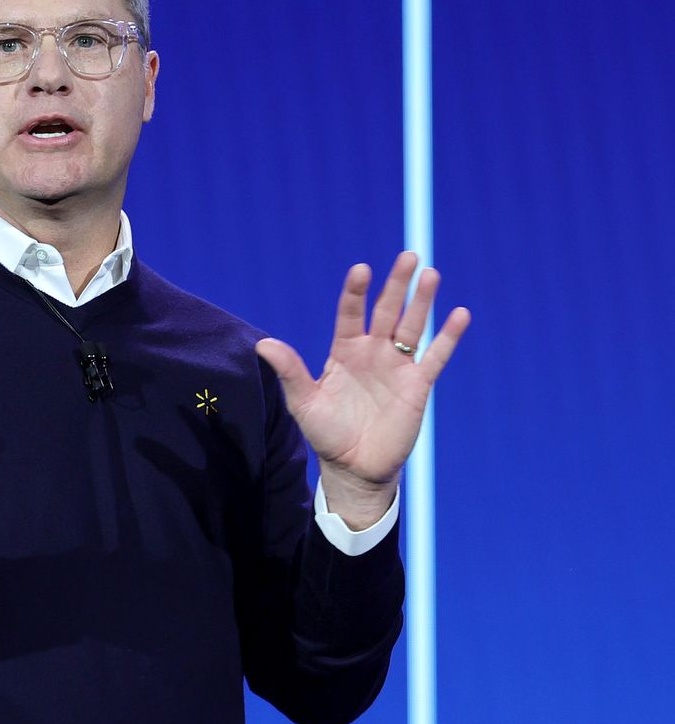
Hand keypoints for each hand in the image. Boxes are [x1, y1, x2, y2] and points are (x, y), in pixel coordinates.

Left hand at [255, 253, 470, 521]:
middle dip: (397, 284)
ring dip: (422, 301)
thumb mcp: (304, 402)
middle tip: (409, 256)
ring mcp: (397, 366)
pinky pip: (435, 356)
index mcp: (344, 351)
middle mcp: (373, 352)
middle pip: (387, 311)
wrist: (354, 467)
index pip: (350, 313)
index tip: (361, 269)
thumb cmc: (326, 433)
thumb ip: (289, 372)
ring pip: (413, 326)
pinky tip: (460, 314)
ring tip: (430, 274)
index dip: (356, 292)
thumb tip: (262, 344)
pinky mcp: (418, 385)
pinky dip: (448, 336)